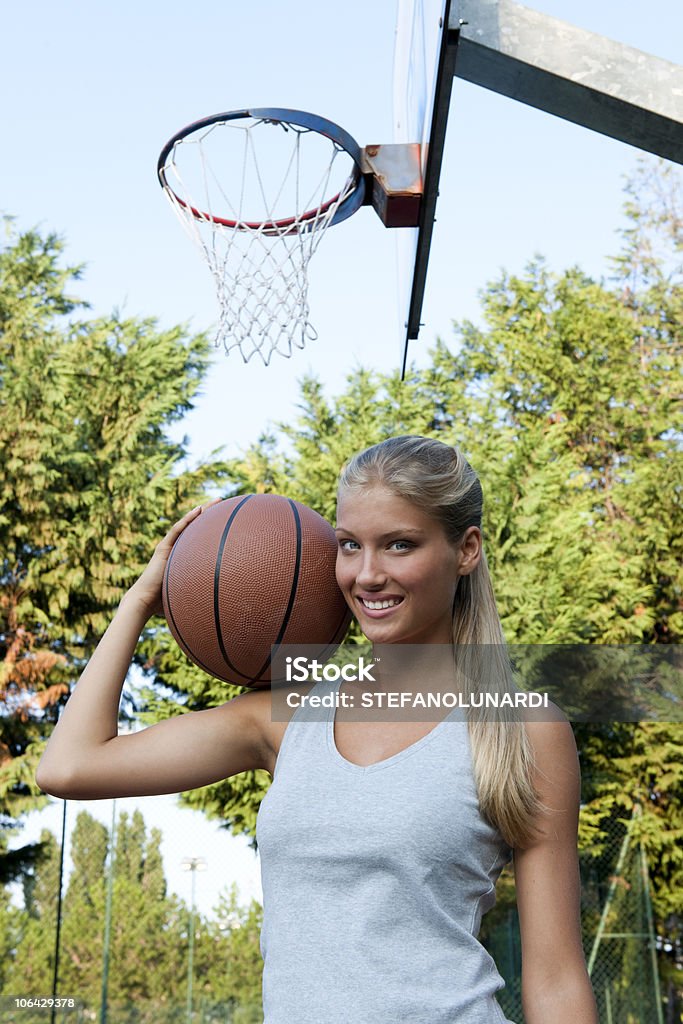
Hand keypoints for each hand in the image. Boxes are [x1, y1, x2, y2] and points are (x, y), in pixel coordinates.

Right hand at [126, 501, 219, 618]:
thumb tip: (217, 603)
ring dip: (202, 511)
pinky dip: (188, 520)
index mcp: (180, 557)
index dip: (210, 529)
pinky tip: (199, 510)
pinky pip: (177, 530)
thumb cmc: (163, 603)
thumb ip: (198, 593)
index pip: (198, 538)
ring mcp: (168, 547)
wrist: (144, 601)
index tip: (224, 521)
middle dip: (210, 515)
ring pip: (187, 524)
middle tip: (224, 504)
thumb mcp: (186, 593)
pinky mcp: (163, 548)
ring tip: (216, 502)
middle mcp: (174, 549)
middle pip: (195, 527)